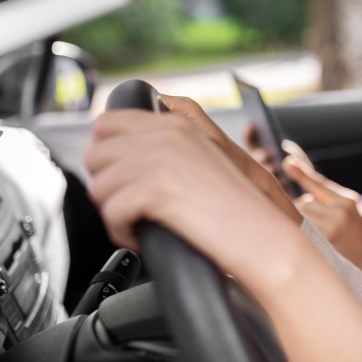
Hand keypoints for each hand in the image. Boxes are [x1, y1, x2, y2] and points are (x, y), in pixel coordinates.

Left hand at [85, 108, 361, 361]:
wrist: (266, 237)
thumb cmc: (242, 210)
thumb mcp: (206, 161)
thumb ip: (168, 146)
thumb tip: (122, 150)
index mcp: (177, 123)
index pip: (108, 123)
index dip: (107, 155)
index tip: (122, 181)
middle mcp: (166, 132)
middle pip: (95, 153)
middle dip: (107, 186)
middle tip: (133, 209)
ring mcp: (161, 156)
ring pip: (99, 186)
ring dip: (115, 214)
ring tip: (143, 227)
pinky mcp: (156, 186)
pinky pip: (111, 212)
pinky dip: (122, 234)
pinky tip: (145, 239)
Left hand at [281, 140, 361, 278]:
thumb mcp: (355, 213)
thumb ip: (334, 203)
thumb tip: (306, 198)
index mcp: (348, 199)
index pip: (319, 183)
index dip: (302, 172)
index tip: (288, 162)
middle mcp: (341, 208)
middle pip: (305, 202)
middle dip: (304, 212)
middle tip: (314, 227)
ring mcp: (334, 223)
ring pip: (304, 215)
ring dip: (304, 223)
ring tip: (319, 235)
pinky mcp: (328, 238)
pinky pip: (305, 230)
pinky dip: (305, 234)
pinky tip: (316, 242)